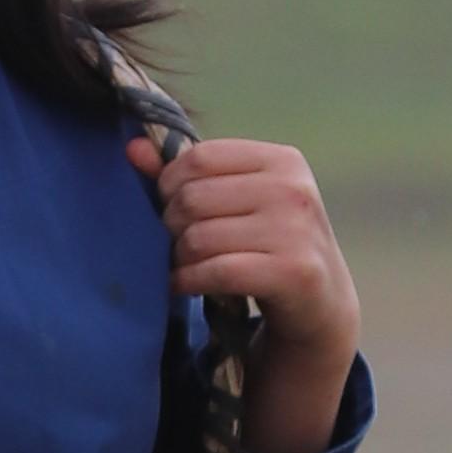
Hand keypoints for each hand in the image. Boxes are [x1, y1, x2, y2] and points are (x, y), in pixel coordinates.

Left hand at [130, 132, 360, 452]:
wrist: (319, 304)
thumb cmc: (269, 243)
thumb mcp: (238, 201)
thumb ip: (186, 174)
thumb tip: (132, 148)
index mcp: (282, 160)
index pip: (198, 158)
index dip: (170, 184)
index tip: (172, 208)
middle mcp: (293, 190)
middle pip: (192, 198)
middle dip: (171, 225)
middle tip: (178, 243)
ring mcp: (296, 231)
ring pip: (198, 237)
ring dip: (179, 258)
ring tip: (184, 265)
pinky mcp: (292, 273)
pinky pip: (215, 271)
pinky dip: (188, 281)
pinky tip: (184, 284)